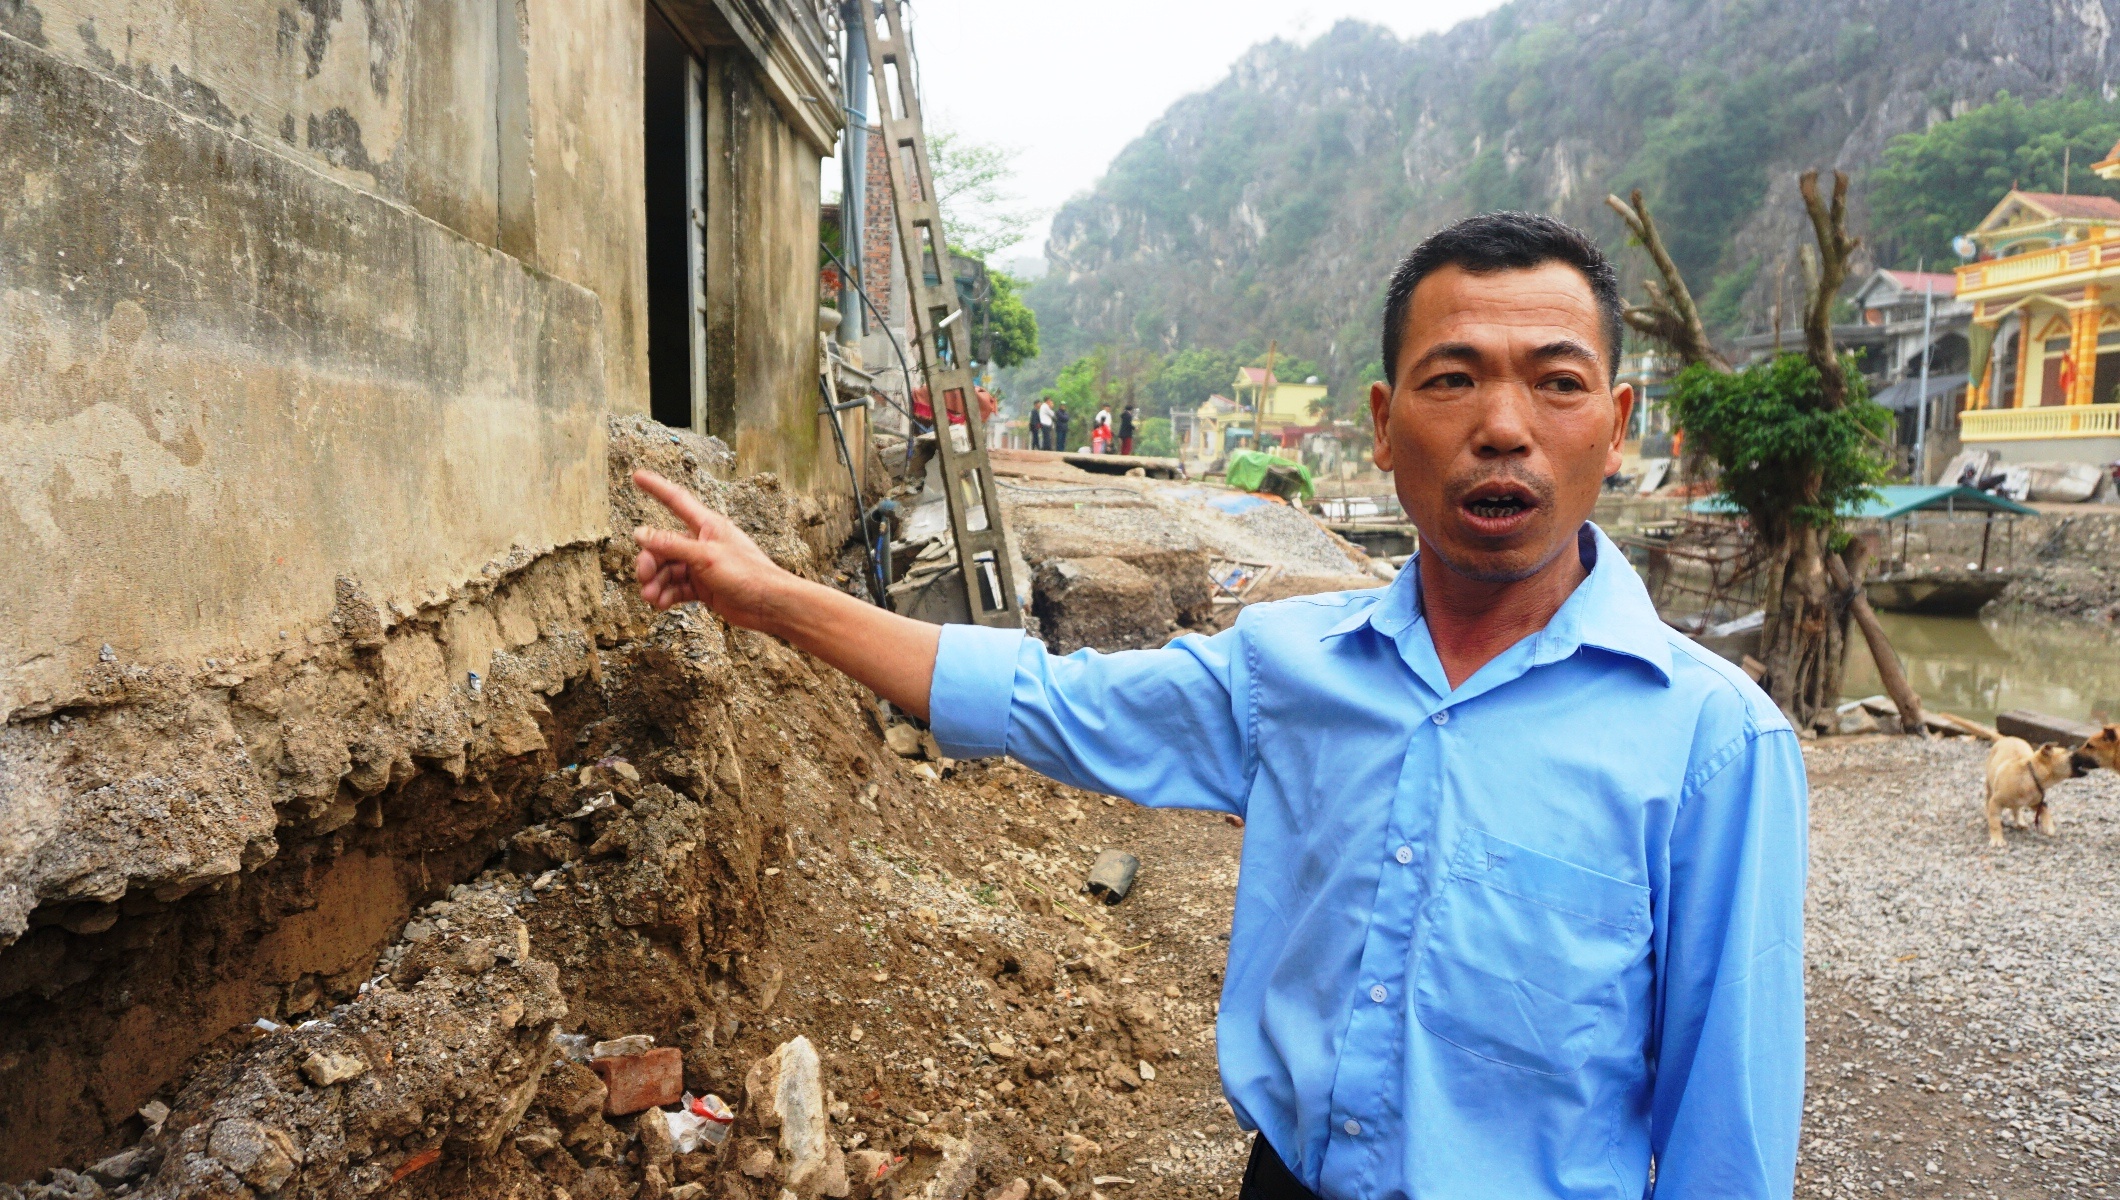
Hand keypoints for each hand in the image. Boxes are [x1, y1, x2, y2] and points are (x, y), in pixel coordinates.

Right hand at [631, 469, 793, 631]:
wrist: (769, 605)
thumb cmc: (747, 574)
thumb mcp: (705, 556)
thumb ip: (672, 545)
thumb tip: (641, 534)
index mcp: (707, 526)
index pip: (676, 500)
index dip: (656, 487)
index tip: (637, 476)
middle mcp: (702, 542)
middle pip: (664, 545)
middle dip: (650, 561)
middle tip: (643, 578)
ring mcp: (702, 565)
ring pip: (668, 570)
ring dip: (656, 582)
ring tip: (651, 597)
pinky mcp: (703, 586)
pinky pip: (677, 587)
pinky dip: (667, 594)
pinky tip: (661, 603)